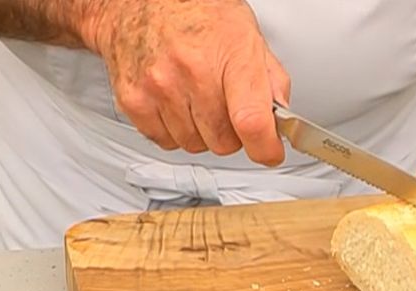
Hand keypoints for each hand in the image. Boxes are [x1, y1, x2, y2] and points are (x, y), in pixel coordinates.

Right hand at [81, 0, 290, 164]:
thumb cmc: (196, 13)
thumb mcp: (246, 34)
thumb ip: (271, 80)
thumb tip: (281, 119)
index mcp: (230, 54)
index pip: (252, 120)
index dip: (265, 148)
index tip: (269, 152)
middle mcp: (193, 71)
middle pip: (223, 142)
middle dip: (230, 133)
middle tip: (224, 106)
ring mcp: (160, 87)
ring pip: (193, 145)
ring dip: (199, 131)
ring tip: (195, 96)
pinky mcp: (134, 101)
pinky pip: (164, 141)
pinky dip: (172, 129)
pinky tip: (174, 100)